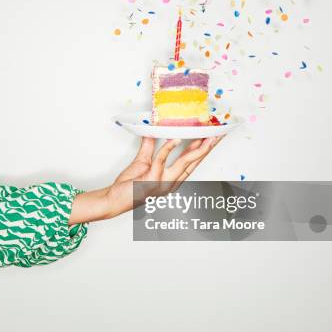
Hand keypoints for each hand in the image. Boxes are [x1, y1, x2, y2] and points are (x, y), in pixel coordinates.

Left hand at [108, 136, 222, 214]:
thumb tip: (153, 131)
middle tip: (218, 135)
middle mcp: (171, 183)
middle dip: (208, 148)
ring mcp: (163, 183)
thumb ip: (149, 146)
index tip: (212, 138)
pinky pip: (163, 160)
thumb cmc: (128, 187)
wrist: (114, 200)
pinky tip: (176, 138)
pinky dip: (169, 148)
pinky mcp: (152, 181)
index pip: (192, 163)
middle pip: (194, 163)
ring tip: (208, 137)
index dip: (203, 150)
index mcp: (171, 179)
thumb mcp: (141, 162)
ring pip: (185, 163)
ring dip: (198, 149)